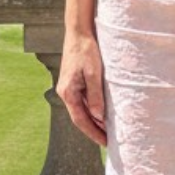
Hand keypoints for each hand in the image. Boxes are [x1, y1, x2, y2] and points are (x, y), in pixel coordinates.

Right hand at [57, 32, 107, 147]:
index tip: (105, 143)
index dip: (94, 133)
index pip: (81, 120)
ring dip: (93, 122)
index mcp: (68, 92)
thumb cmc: (86, 50)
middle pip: (80, 118)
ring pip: (81, 110)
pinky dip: (92, 110)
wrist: (78, 32)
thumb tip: (98, 117)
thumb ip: (95, 96)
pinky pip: (82, 102)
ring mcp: (68, 87)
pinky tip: (102, 114)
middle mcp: (65, 92)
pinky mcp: (73, 82)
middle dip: (94, 131)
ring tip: (108, 131)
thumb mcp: (94, 73)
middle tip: (108, 141)